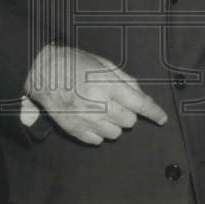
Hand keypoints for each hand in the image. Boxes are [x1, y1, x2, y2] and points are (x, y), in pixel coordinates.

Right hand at [25, 44, 167, 144]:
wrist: (42, 72)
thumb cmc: (73, 63)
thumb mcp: (102, 63)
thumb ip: (125, 79)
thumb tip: (143, 96)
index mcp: (107, 84)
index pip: (139, 104)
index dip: (154, 112)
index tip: (162, 118)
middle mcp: (98, 104)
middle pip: (129, 121)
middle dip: (128, 112)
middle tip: (116, 101)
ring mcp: (86, 119)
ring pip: (115, 133)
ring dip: (114, 123)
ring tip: (101, 109)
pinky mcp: (74, 129)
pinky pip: (97, 140)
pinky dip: (98, 131)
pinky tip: (90, 117)